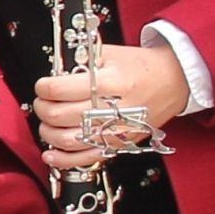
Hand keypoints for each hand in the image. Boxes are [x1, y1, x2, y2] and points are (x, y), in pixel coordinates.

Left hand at [32, 42, 189, 172]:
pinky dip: (63, 159)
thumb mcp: (111, 54)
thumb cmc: (141, 67)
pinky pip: (85, 158)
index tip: (43, 86)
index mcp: (111, 82)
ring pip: (67, 140)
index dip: (44, 88)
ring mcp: (115, 131)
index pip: (61, 89)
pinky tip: (51, 153)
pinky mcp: (118, 145)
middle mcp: (113, 109)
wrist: (172, 82)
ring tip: (48, 122)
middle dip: (43, 108)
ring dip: (48, 132)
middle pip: (60, 115)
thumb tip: (53, 75)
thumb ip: (81, 62)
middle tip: (43, 102)